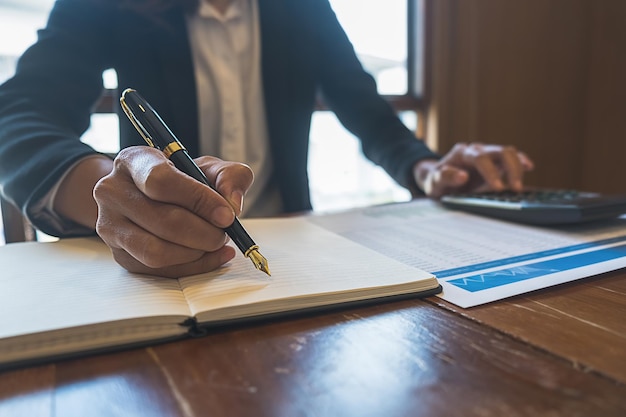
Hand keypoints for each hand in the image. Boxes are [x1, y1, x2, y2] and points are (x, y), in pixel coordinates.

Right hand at [93, 146, 253, 277]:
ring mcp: (110, 225)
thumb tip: (232, 203)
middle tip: (224, 233)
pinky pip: (157, 270)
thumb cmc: (180, 180)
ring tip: (215, 243)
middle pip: (162, 221)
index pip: (160, 181)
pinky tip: (210, 256)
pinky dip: (191, 267)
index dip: (198, 200)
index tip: (226, 214)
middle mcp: (112, 191)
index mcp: (134, 161)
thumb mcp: (206, 167)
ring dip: (196, 253)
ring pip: (156, 251)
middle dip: (204, 233)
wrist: (148, 196)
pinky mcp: (119, 253)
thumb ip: (229, 175)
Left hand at [413, 143, 533, 198]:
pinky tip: (529, 167)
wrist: (437, 178)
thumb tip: (462, 176)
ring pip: (509, 153)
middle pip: (500, 151)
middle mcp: (477, 150)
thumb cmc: (436, 180)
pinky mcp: (495, 163)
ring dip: (517, 167)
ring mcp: (488, 155)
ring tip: (519, 186)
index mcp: (462, 153)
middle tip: (515, 188)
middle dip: (511, 168)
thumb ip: (445, 177)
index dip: (491, 172)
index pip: (480, 158)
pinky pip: (511, 158)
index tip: (498, 188)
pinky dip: (521, 162)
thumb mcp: (433, 182)